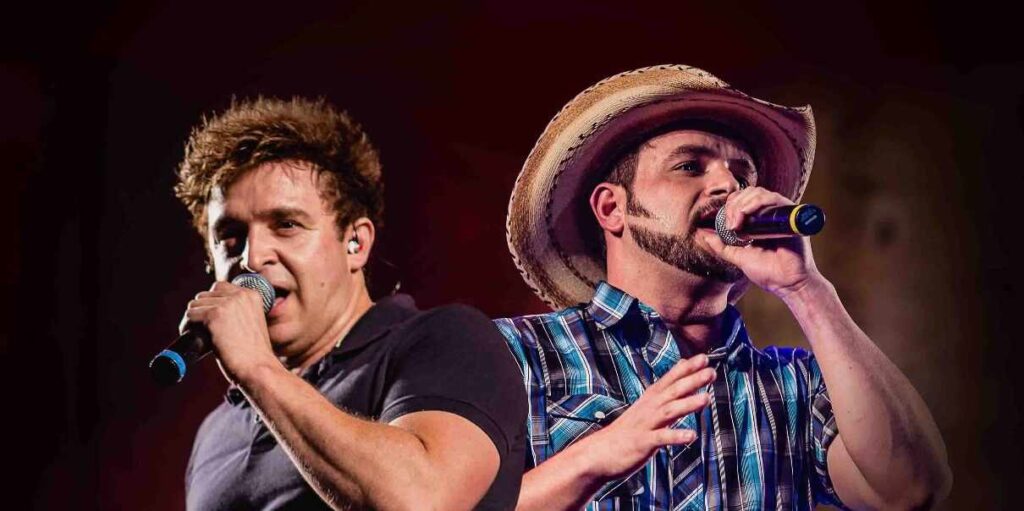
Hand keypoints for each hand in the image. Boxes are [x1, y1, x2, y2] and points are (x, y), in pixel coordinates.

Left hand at [182, 281, 276, 383]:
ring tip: (196, 335)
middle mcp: (240, 295)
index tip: (209, 318)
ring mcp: (227, 303)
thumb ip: (239, 313)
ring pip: (194, 304)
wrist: (258, 368)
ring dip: (192, 319)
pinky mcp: (214, 314)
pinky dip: (187, 327)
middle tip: (200, 329)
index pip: (220, 287)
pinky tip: (193, 338)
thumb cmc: (254, 354)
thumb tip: (214, 312)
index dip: (211, 303)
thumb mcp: (252, 324)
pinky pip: (190, 315)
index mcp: (252, 295)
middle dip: (200, 311)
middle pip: (204, 294)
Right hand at [576, 354, 715, 480]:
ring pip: (669, 411)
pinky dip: (676, 436)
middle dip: (692, 380)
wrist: (602, 451)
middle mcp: (649, 408)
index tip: (704, 357)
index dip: (687, 368)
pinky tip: (691, 436)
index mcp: (651, 399)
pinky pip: (661, 438)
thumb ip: (668, 388)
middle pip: (673, 391)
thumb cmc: (629, 429)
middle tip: (711, 371)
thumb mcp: (647, 405)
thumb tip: (682, 365)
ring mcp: (646, 424)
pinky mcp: (643, 442)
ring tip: (707, 399)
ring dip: (688, 404)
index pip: (670, 379)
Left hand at [700, 187, 822, 296]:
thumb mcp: (738, 257)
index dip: (730, 206)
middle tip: (730, 225)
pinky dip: (757, 202)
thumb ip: (721, 247)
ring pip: (758, 193)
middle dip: (733, 205)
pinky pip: (773, 198)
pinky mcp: (791, 215)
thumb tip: (702, 235)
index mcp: (758, 222)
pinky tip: (746, 214)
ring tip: (736, 223)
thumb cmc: (768, 273)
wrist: (788, 284)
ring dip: (742, 204)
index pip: (742, 200)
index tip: (724, 224)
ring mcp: (780, 214)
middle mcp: (770, 215)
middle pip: (748, 193)